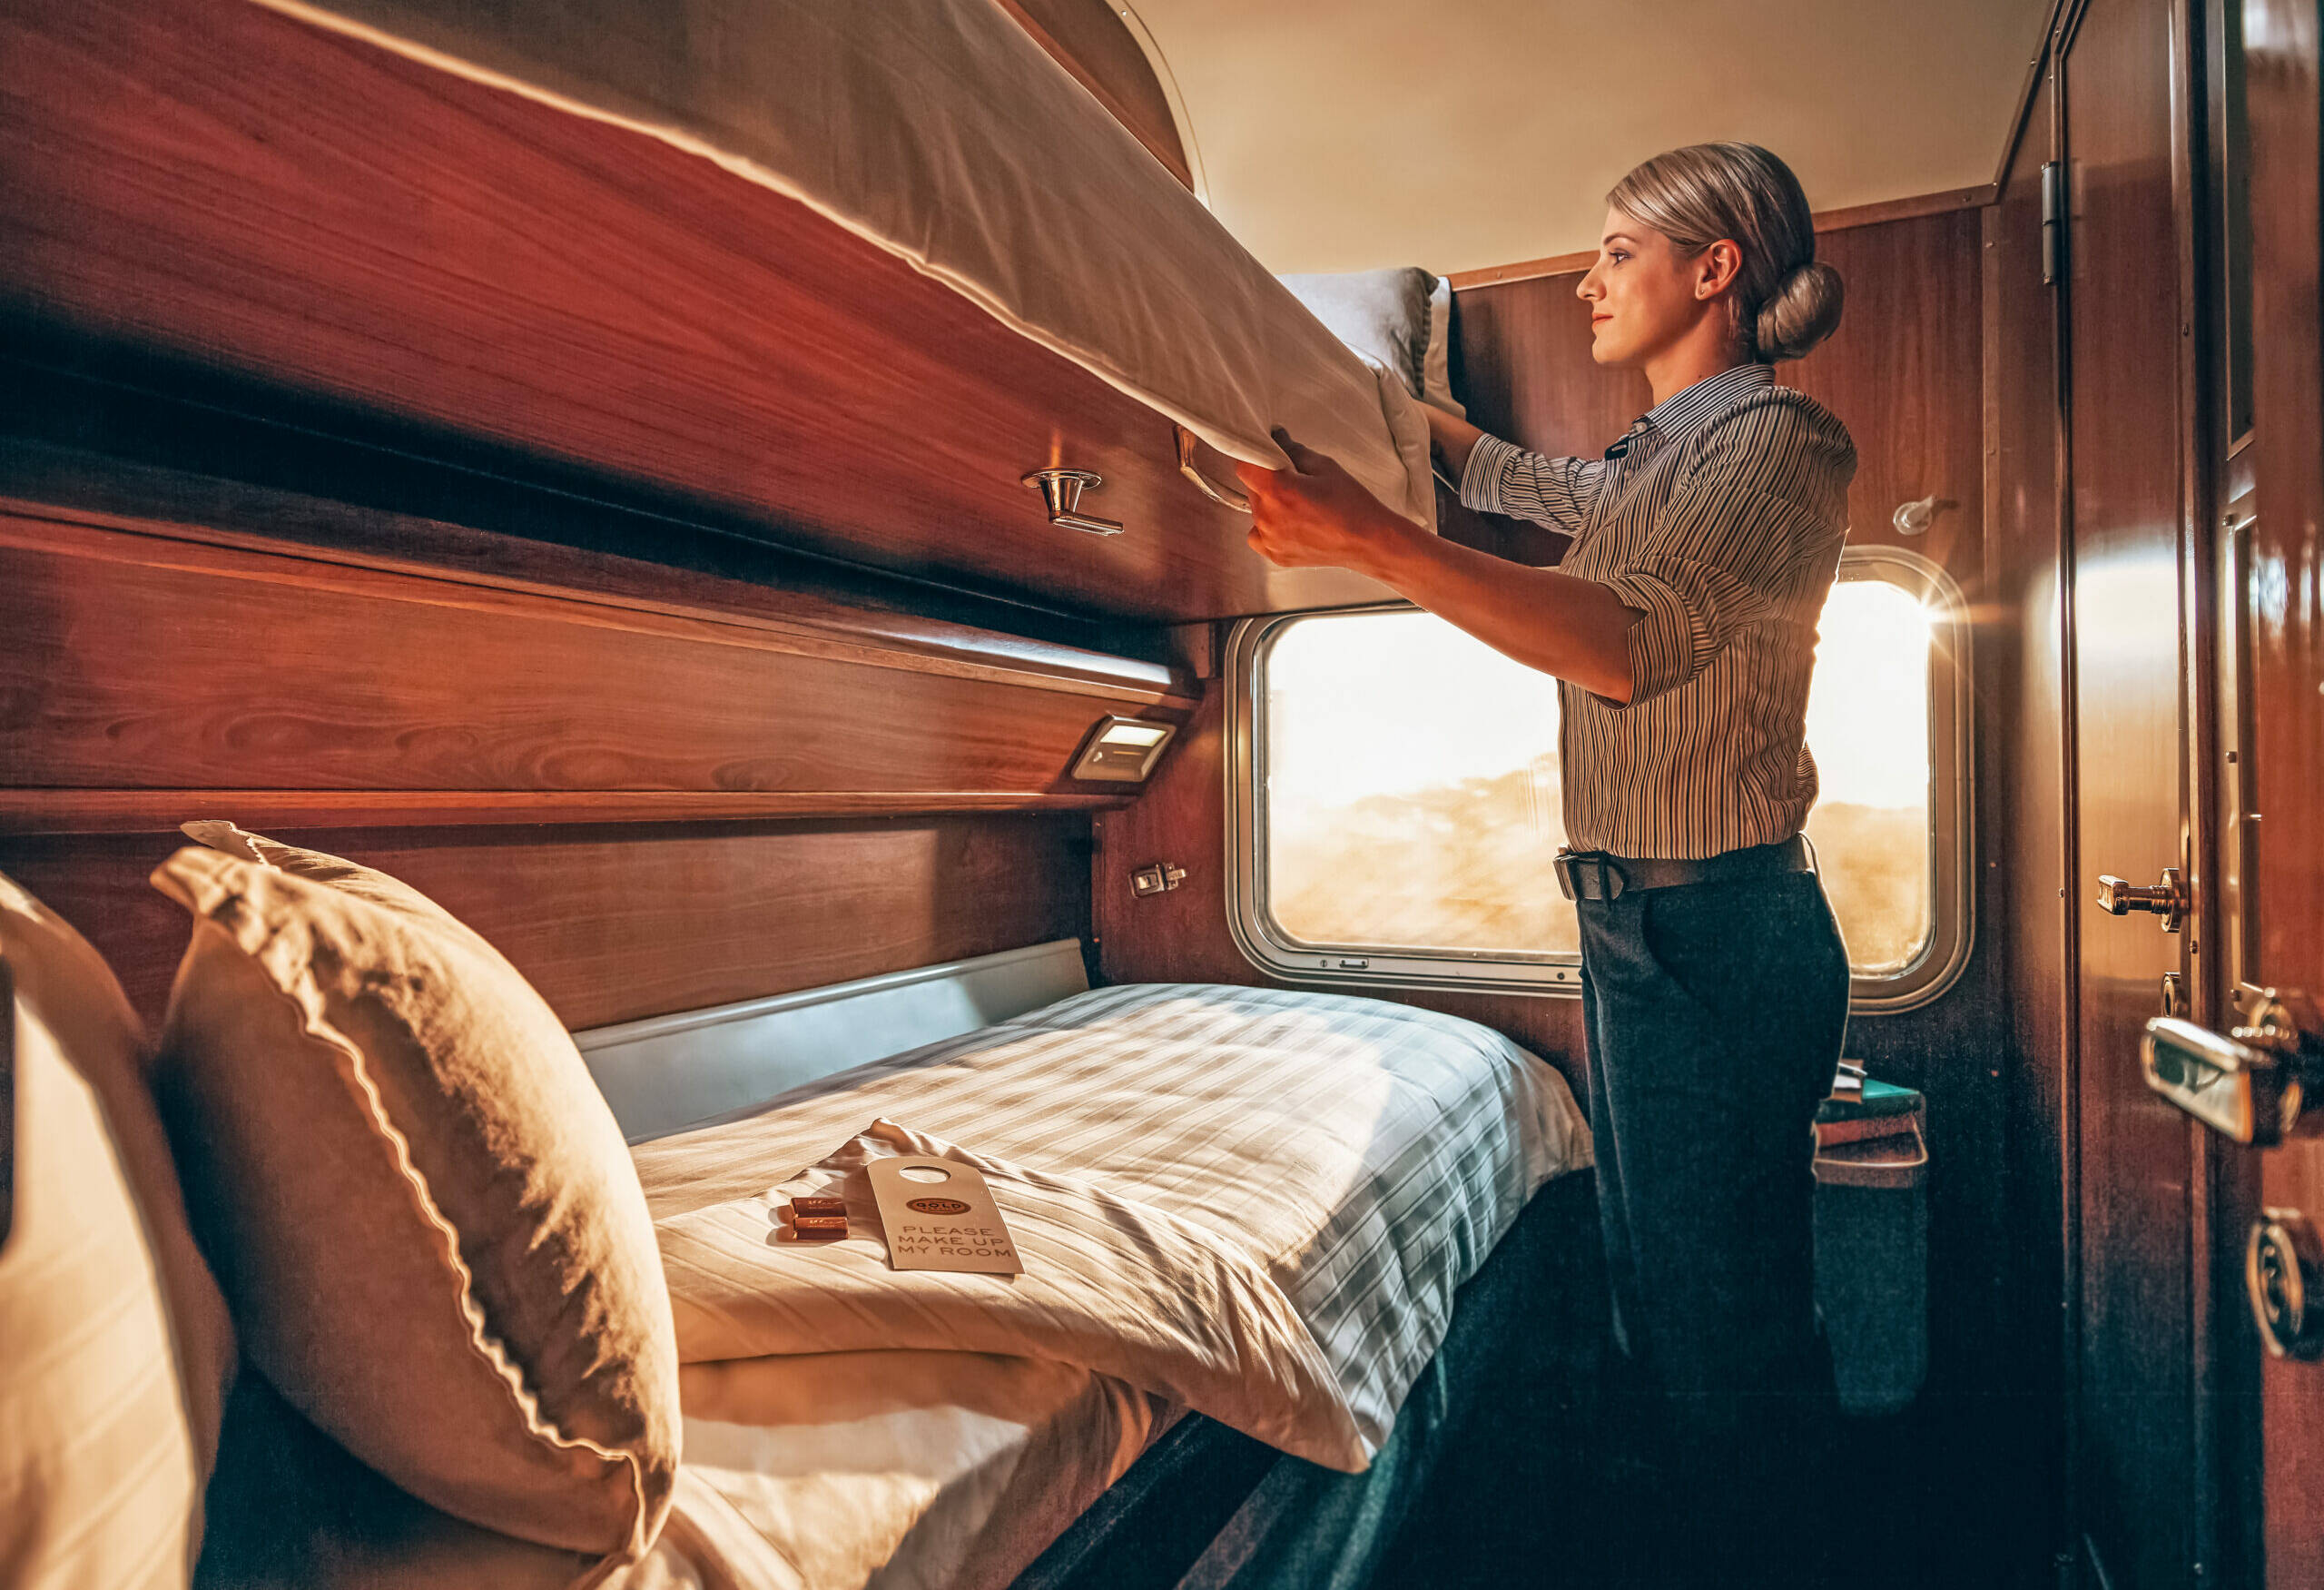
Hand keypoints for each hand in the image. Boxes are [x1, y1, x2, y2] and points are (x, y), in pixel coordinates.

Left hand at [1235, 428, 1406, 574]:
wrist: (1368, 541)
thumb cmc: (1351, 504)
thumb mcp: (1324, 466)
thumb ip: (1293, 450)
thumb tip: (1276, 437)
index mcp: (1278, 491)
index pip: (1244, 465)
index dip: (1253, 457)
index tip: (1264, 455)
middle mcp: (1268, 517)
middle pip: (1252, 487)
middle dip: (1267, 479)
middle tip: (1295, 481)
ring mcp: (1270, 539)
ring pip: (1255, 510)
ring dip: (1269, 503)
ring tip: (1299, 506)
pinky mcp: (1275, 554)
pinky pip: (1258, 534)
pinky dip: (1268, 526)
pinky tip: (1291, 523)